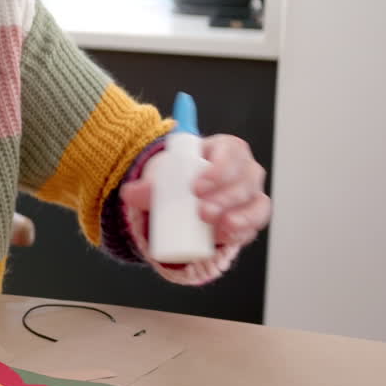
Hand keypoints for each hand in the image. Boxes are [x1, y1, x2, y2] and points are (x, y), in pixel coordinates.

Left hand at [121, 134, 271, 248]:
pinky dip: (243, 231)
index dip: (219, 169)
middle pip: (245, 181)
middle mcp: (245, 171)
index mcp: (225, 149)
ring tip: (217, 227)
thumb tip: (130, 193)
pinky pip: (255, 224)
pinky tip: (229, 236)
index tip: (196, 187)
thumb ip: (145, 185)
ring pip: (255, 204)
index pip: (231, 152)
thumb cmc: (179, 178)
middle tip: (201, 211)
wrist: (185, 198)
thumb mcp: (162, 177)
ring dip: (239, 217)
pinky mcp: (251, 218)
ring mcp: (251, 195)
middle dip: (225, 198)